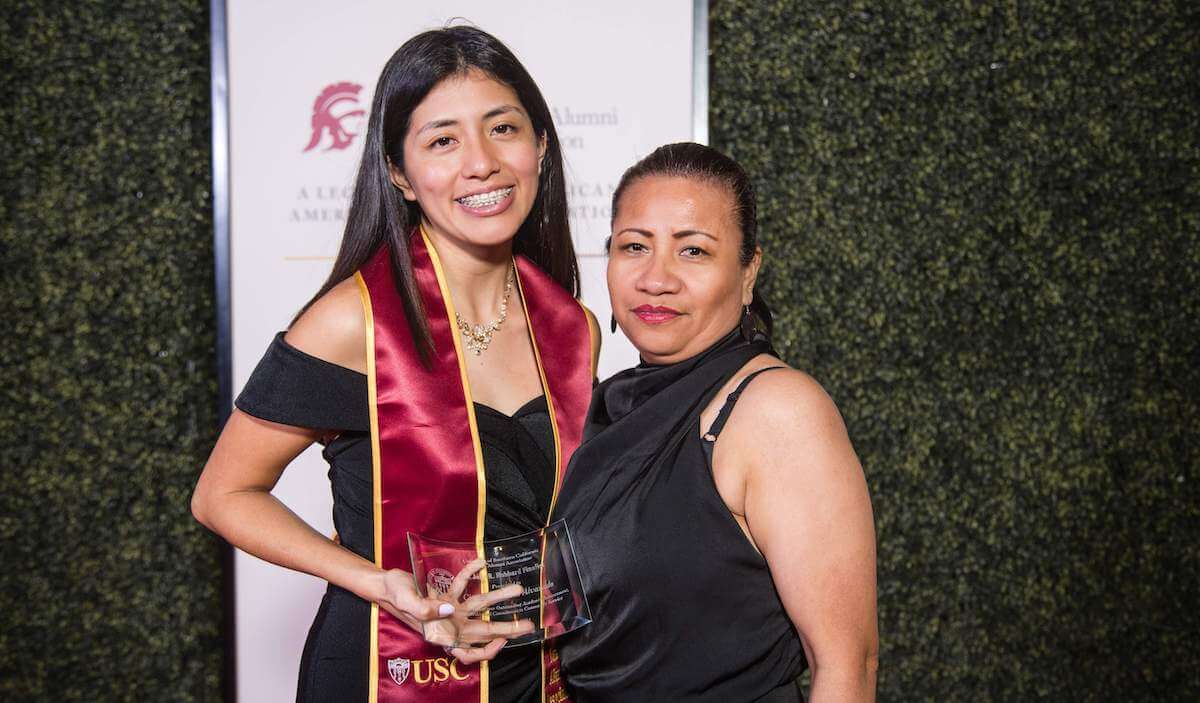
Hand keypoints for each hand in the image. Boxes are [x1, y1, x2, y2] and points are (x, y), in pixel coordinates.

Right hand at [378, 559, 534, 663]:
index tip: (502, 641)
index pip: (468, 653)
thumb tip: (449, 608)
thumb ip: (424, 607)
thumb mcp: (405, 601)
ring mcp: (450, 610)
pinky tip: (482, 563)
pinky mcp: (447, 594)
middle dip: (508, 629)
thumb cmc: (393, 595)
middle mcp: (449, 624)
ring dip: (499, 598)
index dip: (486, 652)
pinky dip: (473, 574)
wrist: (385, 584)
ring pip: (480, 607)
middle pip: (483, 631)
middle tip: (529, 625)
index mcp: (440, 633)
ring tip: (517, 589)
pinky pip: (465, 585)